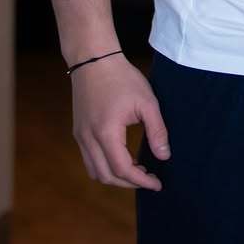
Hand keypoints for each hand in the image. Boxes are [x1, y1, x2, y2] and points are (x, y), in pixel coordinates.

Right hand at [70, 54, 169, 190]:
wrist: (94, 60)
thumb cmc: (122, 78)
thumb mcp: (147, 102)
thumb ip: (157, 131)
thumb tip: (164, 156)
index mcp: (106, 133)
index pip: (122, 170)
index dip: (140, 181)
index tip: (157, 184)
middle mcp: (88, 139)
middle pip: (106, 176)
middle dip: (129, 183)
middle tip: (150, 178)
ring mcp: (80, 136)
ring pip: (95, 171)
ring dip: (115, 177)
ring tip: (138, 170)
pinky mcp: (78, 132)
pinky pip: (90, 159)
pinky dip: (105, 166)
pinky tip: (123, 157)